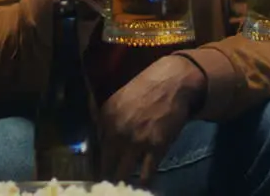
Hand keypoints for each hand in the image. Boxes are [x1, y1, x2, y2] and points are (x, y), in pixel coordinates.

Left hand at [100, 55, 205, 183]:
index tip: (101, 168)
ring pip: (123, 172)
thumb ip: (106, 117)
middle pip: (107, 164)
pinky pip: (146, 173)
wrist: (173, 83)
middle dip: (108, 174)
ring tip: (122, 186)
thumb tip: (99, 133)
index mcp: (105, 117)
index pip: (96, 148)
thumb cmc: (147, 87)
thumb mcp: (119, 97)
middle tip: (109, 181)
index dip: (99, 160)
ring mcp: (136, 141)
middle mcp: (117, 131)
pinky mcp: (156, 148)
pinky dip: (143, 181)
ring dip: (122, 180)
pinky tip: (141, 186)